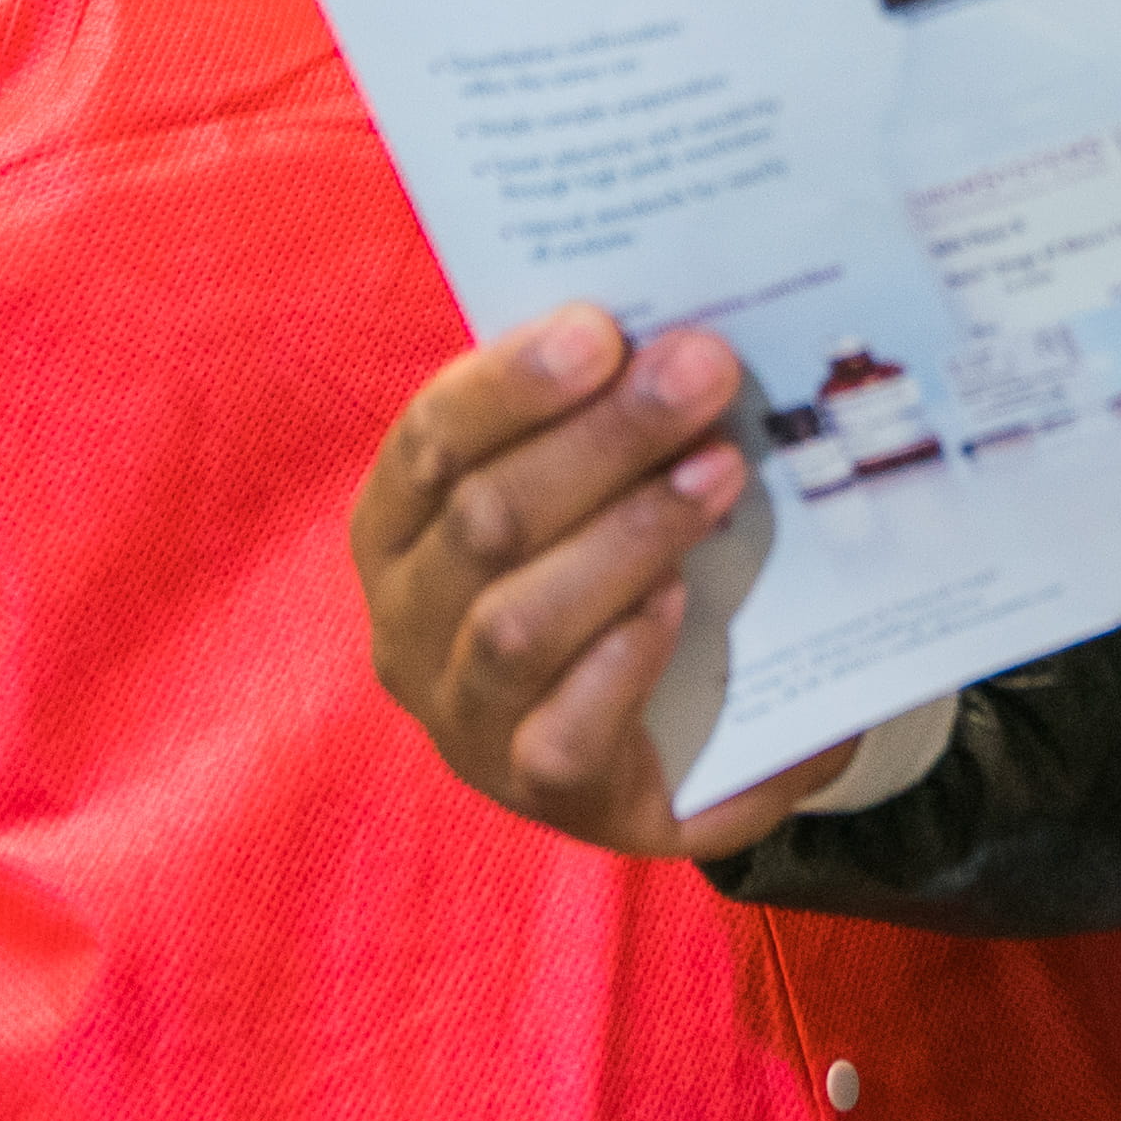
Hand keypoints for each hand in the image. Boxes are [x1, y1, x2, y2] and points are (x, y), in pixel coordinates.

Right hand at [353, 307, 855, 859]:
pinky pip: (562, 731)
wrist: (692, 732)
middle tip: (701, 373)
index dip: (511, 381)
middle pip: (484, 520)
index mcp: (400, 528)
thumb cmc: (626, 572)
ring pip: (515, 625)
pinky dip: (620, 659)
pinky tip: (677, 605)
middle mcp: (409, 625)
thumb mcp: (600, 483)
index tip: (602, 328)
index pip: (430, 440)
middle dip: (601, 438)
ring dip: (626, 536)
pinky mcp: (540, 793)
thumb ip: (605, 412)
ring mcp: (465, 719)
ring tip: (719, 475)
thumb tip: (676, 334)